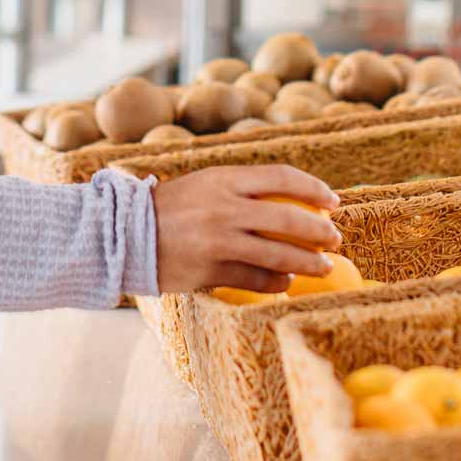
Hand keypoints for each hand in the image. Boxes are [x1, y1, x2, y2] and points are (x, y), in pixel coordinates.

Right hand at [152, 165, 340, 294]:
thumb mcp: (205, 184)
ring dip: (309, 262)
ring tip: (323, 266)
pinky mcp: (211, 271)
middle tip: (334, 239)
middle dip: (319, 231)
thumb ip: (242, 189)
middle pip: (288, 219)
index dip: (313, 189)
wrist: (125, 234)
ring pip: (279, 255)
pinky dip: (278, 282)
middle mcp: (225, 208)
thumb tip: (293, 200)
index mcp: (224, 179)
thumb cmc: (171, 208)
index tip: (332, 202)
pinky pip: (256, 280)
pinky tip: (287, 281)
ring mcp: (219, 241)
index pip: (282, 177)